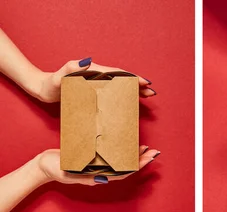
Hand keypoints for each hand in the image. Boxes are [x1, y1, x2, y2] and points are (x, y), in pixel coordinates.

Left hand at [31, 57, 155, 102]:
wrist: (42, 87)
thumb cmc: (50, 84)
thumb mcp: (59, 76)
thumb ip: (72, 68)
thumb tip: (88, 62)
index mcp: (93, 71)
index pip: (118, 73)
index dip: (133, 78)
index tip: (145, 83)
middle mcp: (97, 74)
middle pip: (122, 78)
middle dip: (138, 84)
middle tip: (151, 92)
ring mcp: (96, 81)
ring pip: (119, 85)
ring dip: (133, 89)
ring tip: (146, 96)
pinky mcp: (93, 88)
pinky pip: (112, 90)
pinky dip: (123, 94)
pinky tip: (128, 100)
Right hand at [35, 145, 159, 184]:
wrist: (43, 166)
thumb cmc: (55, 169)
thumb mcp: (68, 173)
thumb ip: (84, 177)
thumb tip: (104, 179)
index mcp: (99, 176)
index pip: (124, 171)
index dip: (138, 164)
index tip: (149, 157)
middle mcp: (102, 171)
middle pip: (127, 166)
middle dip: (142, 159)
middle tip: (155, 151)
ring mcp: (98, 165)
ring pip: (121, 160)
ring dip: (134, 154)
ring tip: (146, 147)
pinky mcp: (93, 157)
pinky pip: (111, 154)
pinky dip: (121, 149)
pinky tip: (127, 142)